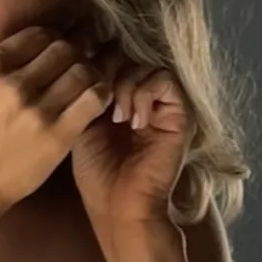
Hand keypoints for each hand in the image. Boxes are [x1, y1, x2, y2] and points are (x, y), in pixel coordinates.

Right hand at [0, 26, 111, 223]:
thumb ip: (2, 68)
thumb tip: (40, 48)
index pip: (39, 34)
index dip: (56, 39)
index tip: (61, 50)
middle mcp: (13, 81)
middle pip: (64, 48)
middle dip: (76, 54)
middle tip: (80, 65)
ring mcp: (36, 108)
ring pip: (83, 71)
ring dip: (91, 73)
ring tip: (90, 83)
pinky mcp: (57, 135)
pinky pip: (93, 99)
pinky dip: (101, 94)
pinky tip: (97, 100)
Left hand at [72, 56, 188, 228]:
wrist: (117, 205)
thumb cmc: (96, 172)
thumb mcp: (81, 123)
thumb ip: (83, 91)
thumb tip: (83, 55)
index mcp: (116, 97)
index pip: (108, 57)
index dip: (93, 63)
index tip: (81, 83)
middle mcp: (140, 97)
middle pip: (125, 55)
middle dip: (107, 71)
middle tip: (98, 99)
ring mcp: (161, 105)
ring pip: (144, 64)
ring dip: (125, 85)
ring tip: (116, 117)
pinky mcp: (180, 114)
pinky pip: (163, 81)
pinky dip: (144, 94)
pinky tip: (134, 121)